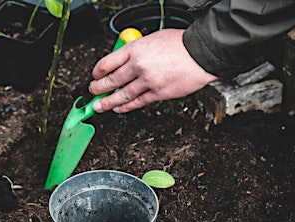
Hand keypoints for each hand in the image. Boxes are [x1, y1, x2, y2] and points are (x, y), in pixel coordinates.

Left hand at [88, 29, 217, 112]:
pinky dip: (125, 107)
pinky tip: (118, 109)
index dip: (97, 72)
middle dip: (98, 89)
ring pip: (121, 95)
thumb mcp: (152, 39)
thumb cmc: (180, 44)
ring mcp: (148, 81)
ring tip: (99, 106)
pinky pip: (137, 103)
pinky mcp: (158, 93)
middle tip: (92, 92)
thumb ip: (137, 50)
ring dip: (107, 102)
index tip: (95, 76)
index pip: (106, 63)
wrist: (202, 53)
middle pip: (111, 80)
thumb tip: (124, 61)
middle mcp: (138, 65)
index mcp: (135, 49)